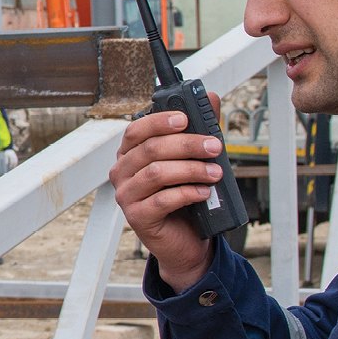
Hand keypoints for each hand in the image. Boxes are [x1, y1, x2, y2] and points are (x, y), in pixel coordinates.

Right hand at [111, 111, 224, 292]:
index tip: (186, 119)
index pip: (137, 130)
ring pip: (157, 173)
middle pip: (151, 149)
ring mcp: (126, 196)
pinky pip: (162, 200)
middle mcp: (122, 172)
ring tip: (215, 173)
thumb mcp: (194, 160)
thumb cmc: (185, 198)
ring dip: (192, 170)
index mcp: (130, 154)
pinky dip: (188, 193)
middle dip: (188, 145)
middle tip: (214, 147)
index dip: (160, 121)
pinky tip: (204, 192)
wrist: (185, 240)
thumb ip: (200, 130)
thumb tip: (212, 98)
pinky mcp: (137, 217)